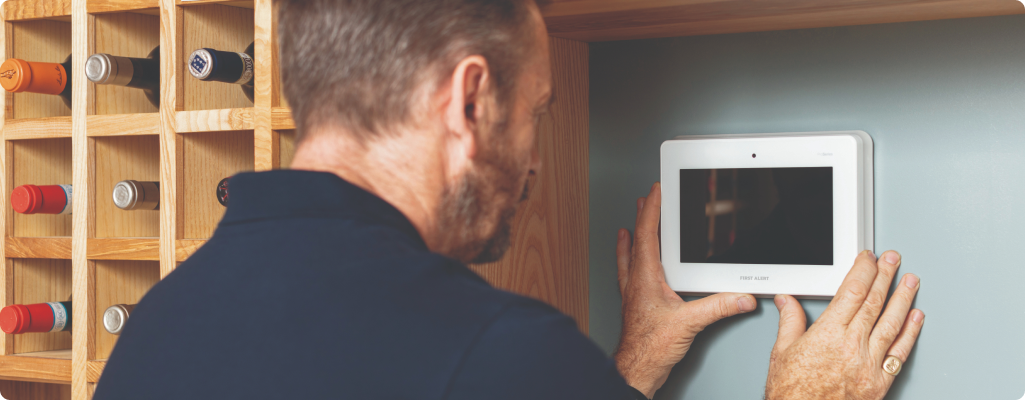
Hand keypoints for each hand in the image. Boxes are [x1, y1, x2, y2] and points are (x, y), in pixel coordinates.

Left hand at [614, 183, 756, 397]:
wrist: (636, 370)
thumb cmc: (650, 347)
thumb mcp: (689, 323)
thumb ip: (717, 307)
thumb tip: (741, 296)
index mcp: (645, 277)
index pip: (646, 233)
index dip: (651, 209)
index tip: (656, 191)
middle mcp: (635, 281)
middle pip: (636, 239)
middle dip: (642, 216)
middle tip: (646, 198)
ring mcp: (632, 293)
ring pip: (629, 256)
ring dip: (632, 237)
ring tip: (632, 222)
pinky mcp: (634, 305)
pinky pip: (628, 275)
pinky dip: (629, 261)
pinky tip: (632, 262)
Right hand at [765, 251, 924, 399]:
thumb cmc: (791, 393)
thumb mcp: (782, 352)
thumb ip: (790, 322)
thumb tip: (787, 302)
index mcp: (828, 334)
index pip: (852, 292)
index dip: (863, 271)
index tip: (868, 259)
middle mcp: (852, 346)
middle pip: (874, 303)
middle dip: (886, 277)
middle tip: (894, 260)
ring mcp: (868, 364)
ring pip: (892, 323)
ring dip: (903, 299)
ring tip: (911, 281)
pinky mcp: (879, 382)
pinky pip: (899, 353)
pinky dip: (910, 333)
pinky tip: (915, 317)